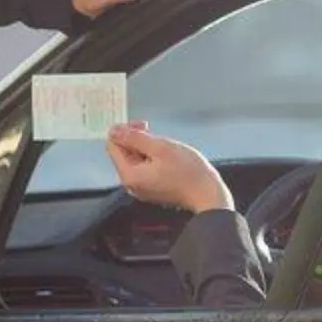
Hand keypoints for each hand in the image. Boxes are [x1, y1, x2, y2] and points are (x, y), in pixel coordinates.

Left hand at [105, 123, 232, 213]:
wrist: (208, 195)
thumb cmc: (188, 172)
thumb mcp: (160, 147)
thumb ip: (134, 138)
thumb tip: (114, 131)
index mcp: (129, 175)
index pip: (113, 146)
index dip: (125, 131)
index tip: (144, 126)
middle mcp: (131, 184)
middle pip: (124, 153)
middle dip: (138, 140)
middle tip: (157, 137)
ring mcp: (142, 188)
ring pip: (136, 159)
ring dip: (148, 148)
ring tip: (167, 149)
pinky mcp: (153, 189)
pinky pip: (146, 168)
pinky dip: (154, 158)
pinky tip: (169, 158)